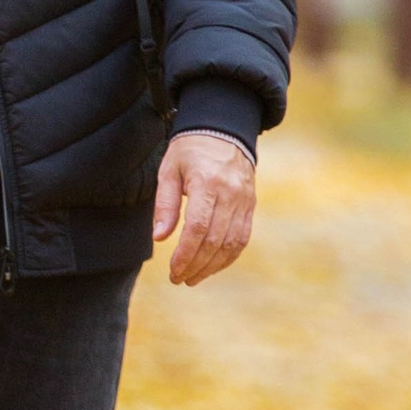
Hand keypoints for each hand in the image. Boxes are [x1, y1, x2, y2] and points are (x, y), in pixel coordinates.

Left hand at [152, 131, 256, 286]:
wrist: (222, 130)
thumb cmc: (189, 151)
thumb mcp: (169, 170)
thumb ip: (165, 204)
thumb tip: (160, 238)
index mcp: (208, 183)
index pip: (198, 228)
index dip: (185, 254)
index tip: (173, 271)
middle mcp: (230, 193)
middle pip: (215, 240)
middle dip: (196, 265)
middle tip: (179, 279)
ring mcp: (244, 200)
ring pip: (231, 244)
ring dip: (212, 266)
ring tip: (193, 278)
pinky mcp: (250, 205)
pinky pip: (242, 238)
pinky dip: (227, 257)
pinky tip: (212, 266)